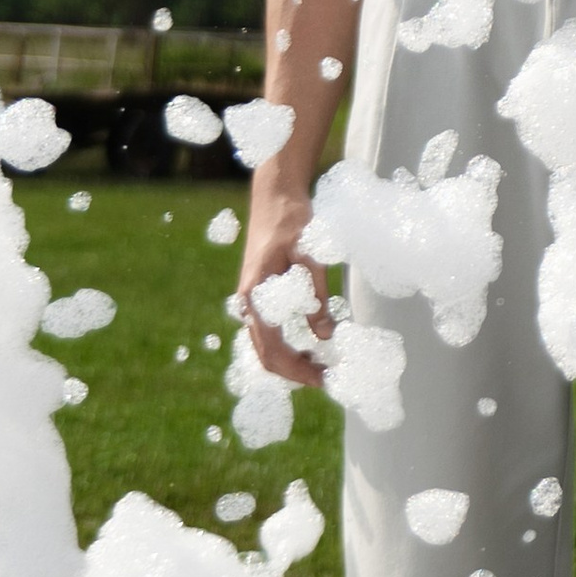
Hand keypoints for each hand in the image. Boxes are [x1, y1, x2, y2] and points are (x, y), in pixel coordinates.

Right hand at [237, 187, 333, 387]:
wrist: (275, 197)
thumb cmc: (292, 221)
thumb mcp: (309, 256)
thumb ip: (316, 297)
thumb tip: (325, 335)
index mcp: (255, 296)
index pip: (273, 349)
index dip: (299, 369)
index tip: (325, 379)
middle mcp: (248, 304)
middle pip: (265, 355)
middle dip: (295, 372)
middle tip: (326, 378)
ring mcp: (252, 301)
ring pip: (265, 346)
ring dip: (290, 361)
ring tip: (321, 366)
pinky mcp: (260, 297)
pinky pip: (269, 333)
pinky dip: (286, 347)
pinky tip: (309, 347)